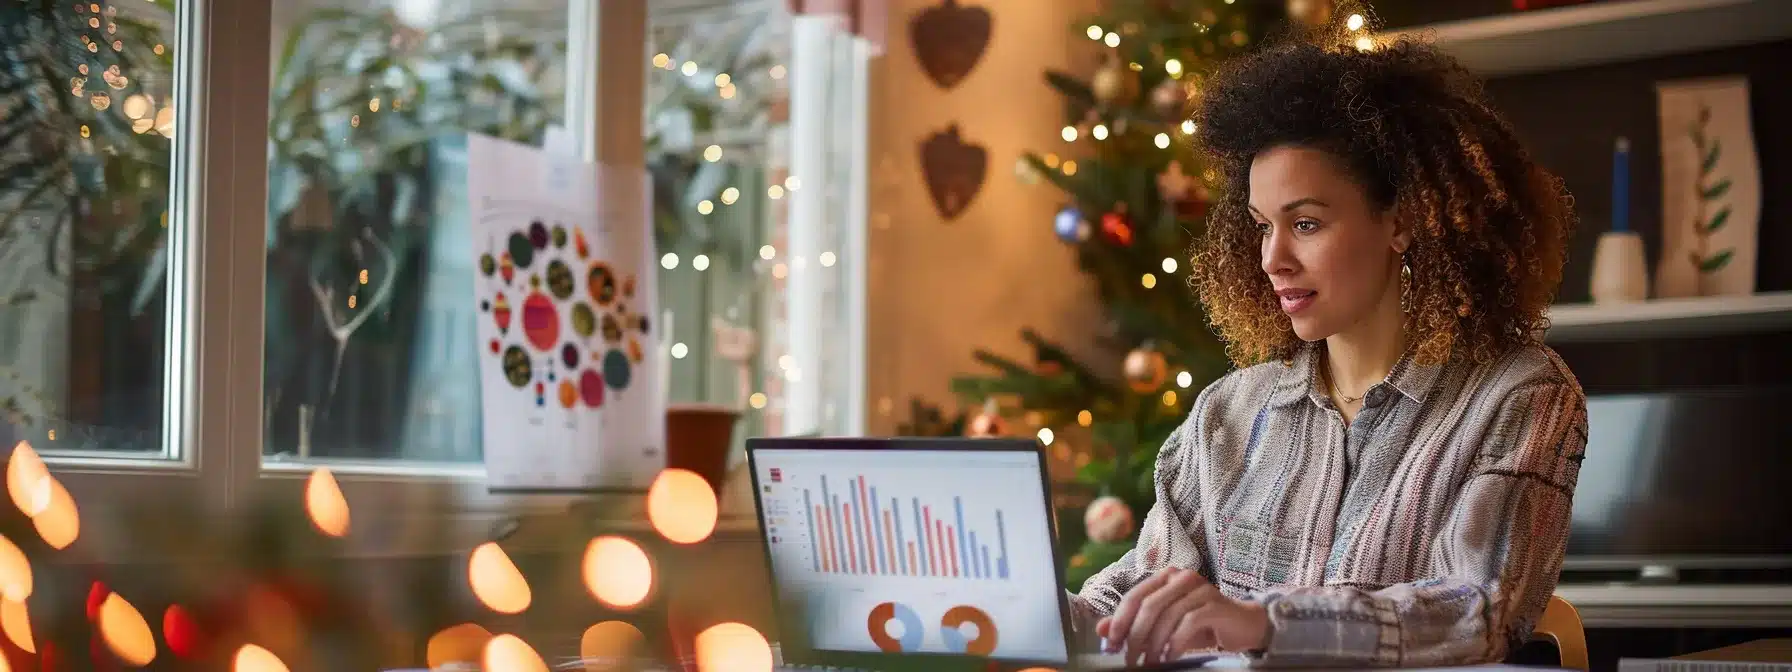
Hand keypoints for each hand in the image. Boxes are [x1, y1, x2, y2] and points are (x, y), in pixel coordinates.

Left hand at [1094, 567, 1270, 664]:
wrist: (1243, 625)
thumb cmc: (1201, 624)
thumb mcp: (1164, 625)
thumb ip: (1134, 624)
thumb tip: (1101, 629)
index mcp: (1165, 577)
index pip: (1134, 596)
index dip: (1119, 621)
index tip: (1110, 645)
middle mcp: (1181, 576)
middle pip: (1148, 605)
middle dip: (1135, 635)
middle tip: (1129, 659)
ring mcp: (1200, 587)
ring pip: (1167, 614)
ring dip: (1155, 643)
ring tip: (1150, 663)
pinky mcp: (1215, 603)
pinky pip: (1188, 622)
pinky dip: (1175, 642)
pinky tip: (1169, 657)